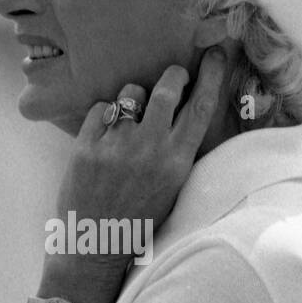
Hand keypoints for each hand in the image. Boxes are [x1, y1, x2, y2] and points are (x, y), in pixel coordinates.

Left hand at [52, 48, 228, 265]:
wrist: (95, 247)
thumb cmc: (137, 221)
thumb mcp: (172, 188)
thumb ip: (178, 150)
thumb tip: (183, 110)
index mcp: (177, 161)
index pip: (201, 106)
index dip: (212, 75)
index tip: (215, 54)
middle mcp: (150, 148)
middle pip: (167, 88)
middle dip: (173, 76)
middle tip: (174, 77)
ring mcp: (116, 145)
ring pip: (131, 94)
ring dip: (133, 101)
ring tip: (129, 123)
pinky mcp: (86, 146)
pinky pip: (101, 109)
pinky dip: (104, 118)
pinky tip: (104, 139)